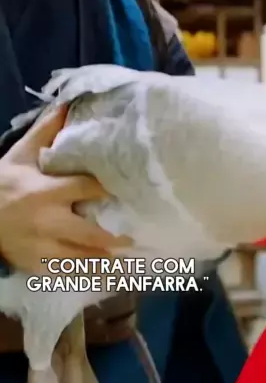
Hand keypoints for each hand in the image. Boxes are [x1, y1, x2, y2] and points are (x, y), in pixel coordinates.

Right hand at [0, 105, 128, 273]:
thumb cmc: (3, 183)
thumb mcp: (20, 156)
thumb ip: (45, 133)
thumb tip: (66, 105)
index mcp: (46, 192)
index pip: (87, 189)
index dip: (109, 191)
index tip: (130, 192)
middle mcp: (47, 221)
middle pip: (90, 233)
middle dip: (115, 238)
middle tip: (136, 240)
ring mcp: (42, 246)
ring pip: (82, 257)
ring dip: (107, 260)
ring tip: (130, 261)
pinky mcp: (36, 263)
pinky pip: (67, 272)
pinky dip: (88, 275)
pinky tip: (107, 277)